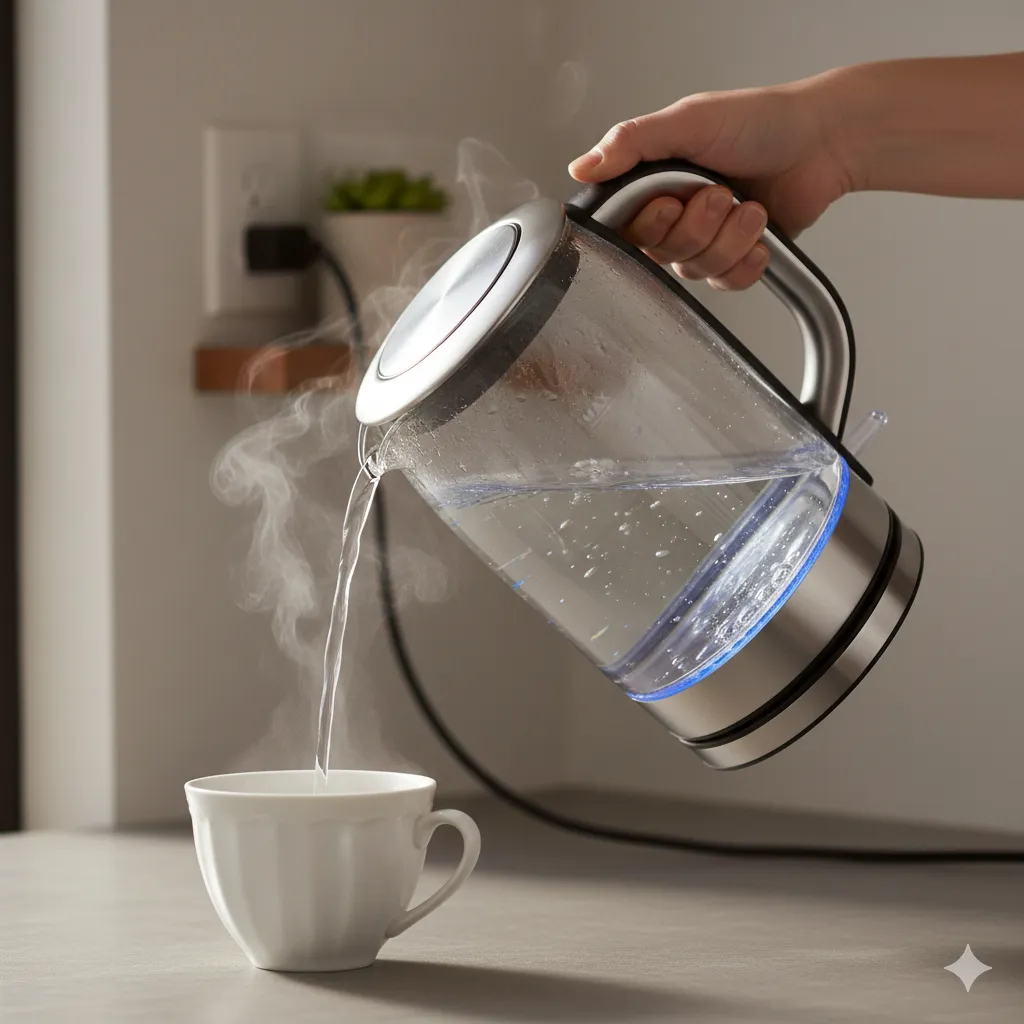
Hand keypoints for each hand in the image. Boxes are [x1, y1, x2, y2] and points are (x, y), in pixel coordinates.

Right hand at [569, 76, 854, 288]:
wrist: (821, 142)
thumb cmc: (759, 122)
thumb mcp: (687, 120)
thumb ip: (630, 143)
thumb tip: (581, 168)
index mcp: (653, 182)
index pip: (624, 228)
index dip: (648, 225)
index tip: (671, 202)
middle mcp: (674, 214)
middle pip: (660, 254)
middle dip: (696, 228)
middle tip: (721, 193)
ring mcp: (704, 240)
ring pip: (694, 271)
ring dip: (729, 239)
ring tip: (751, 207)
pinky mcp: (735, 259)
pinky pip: (725, 283)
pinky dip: (746, 262)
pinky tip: (761, 235)